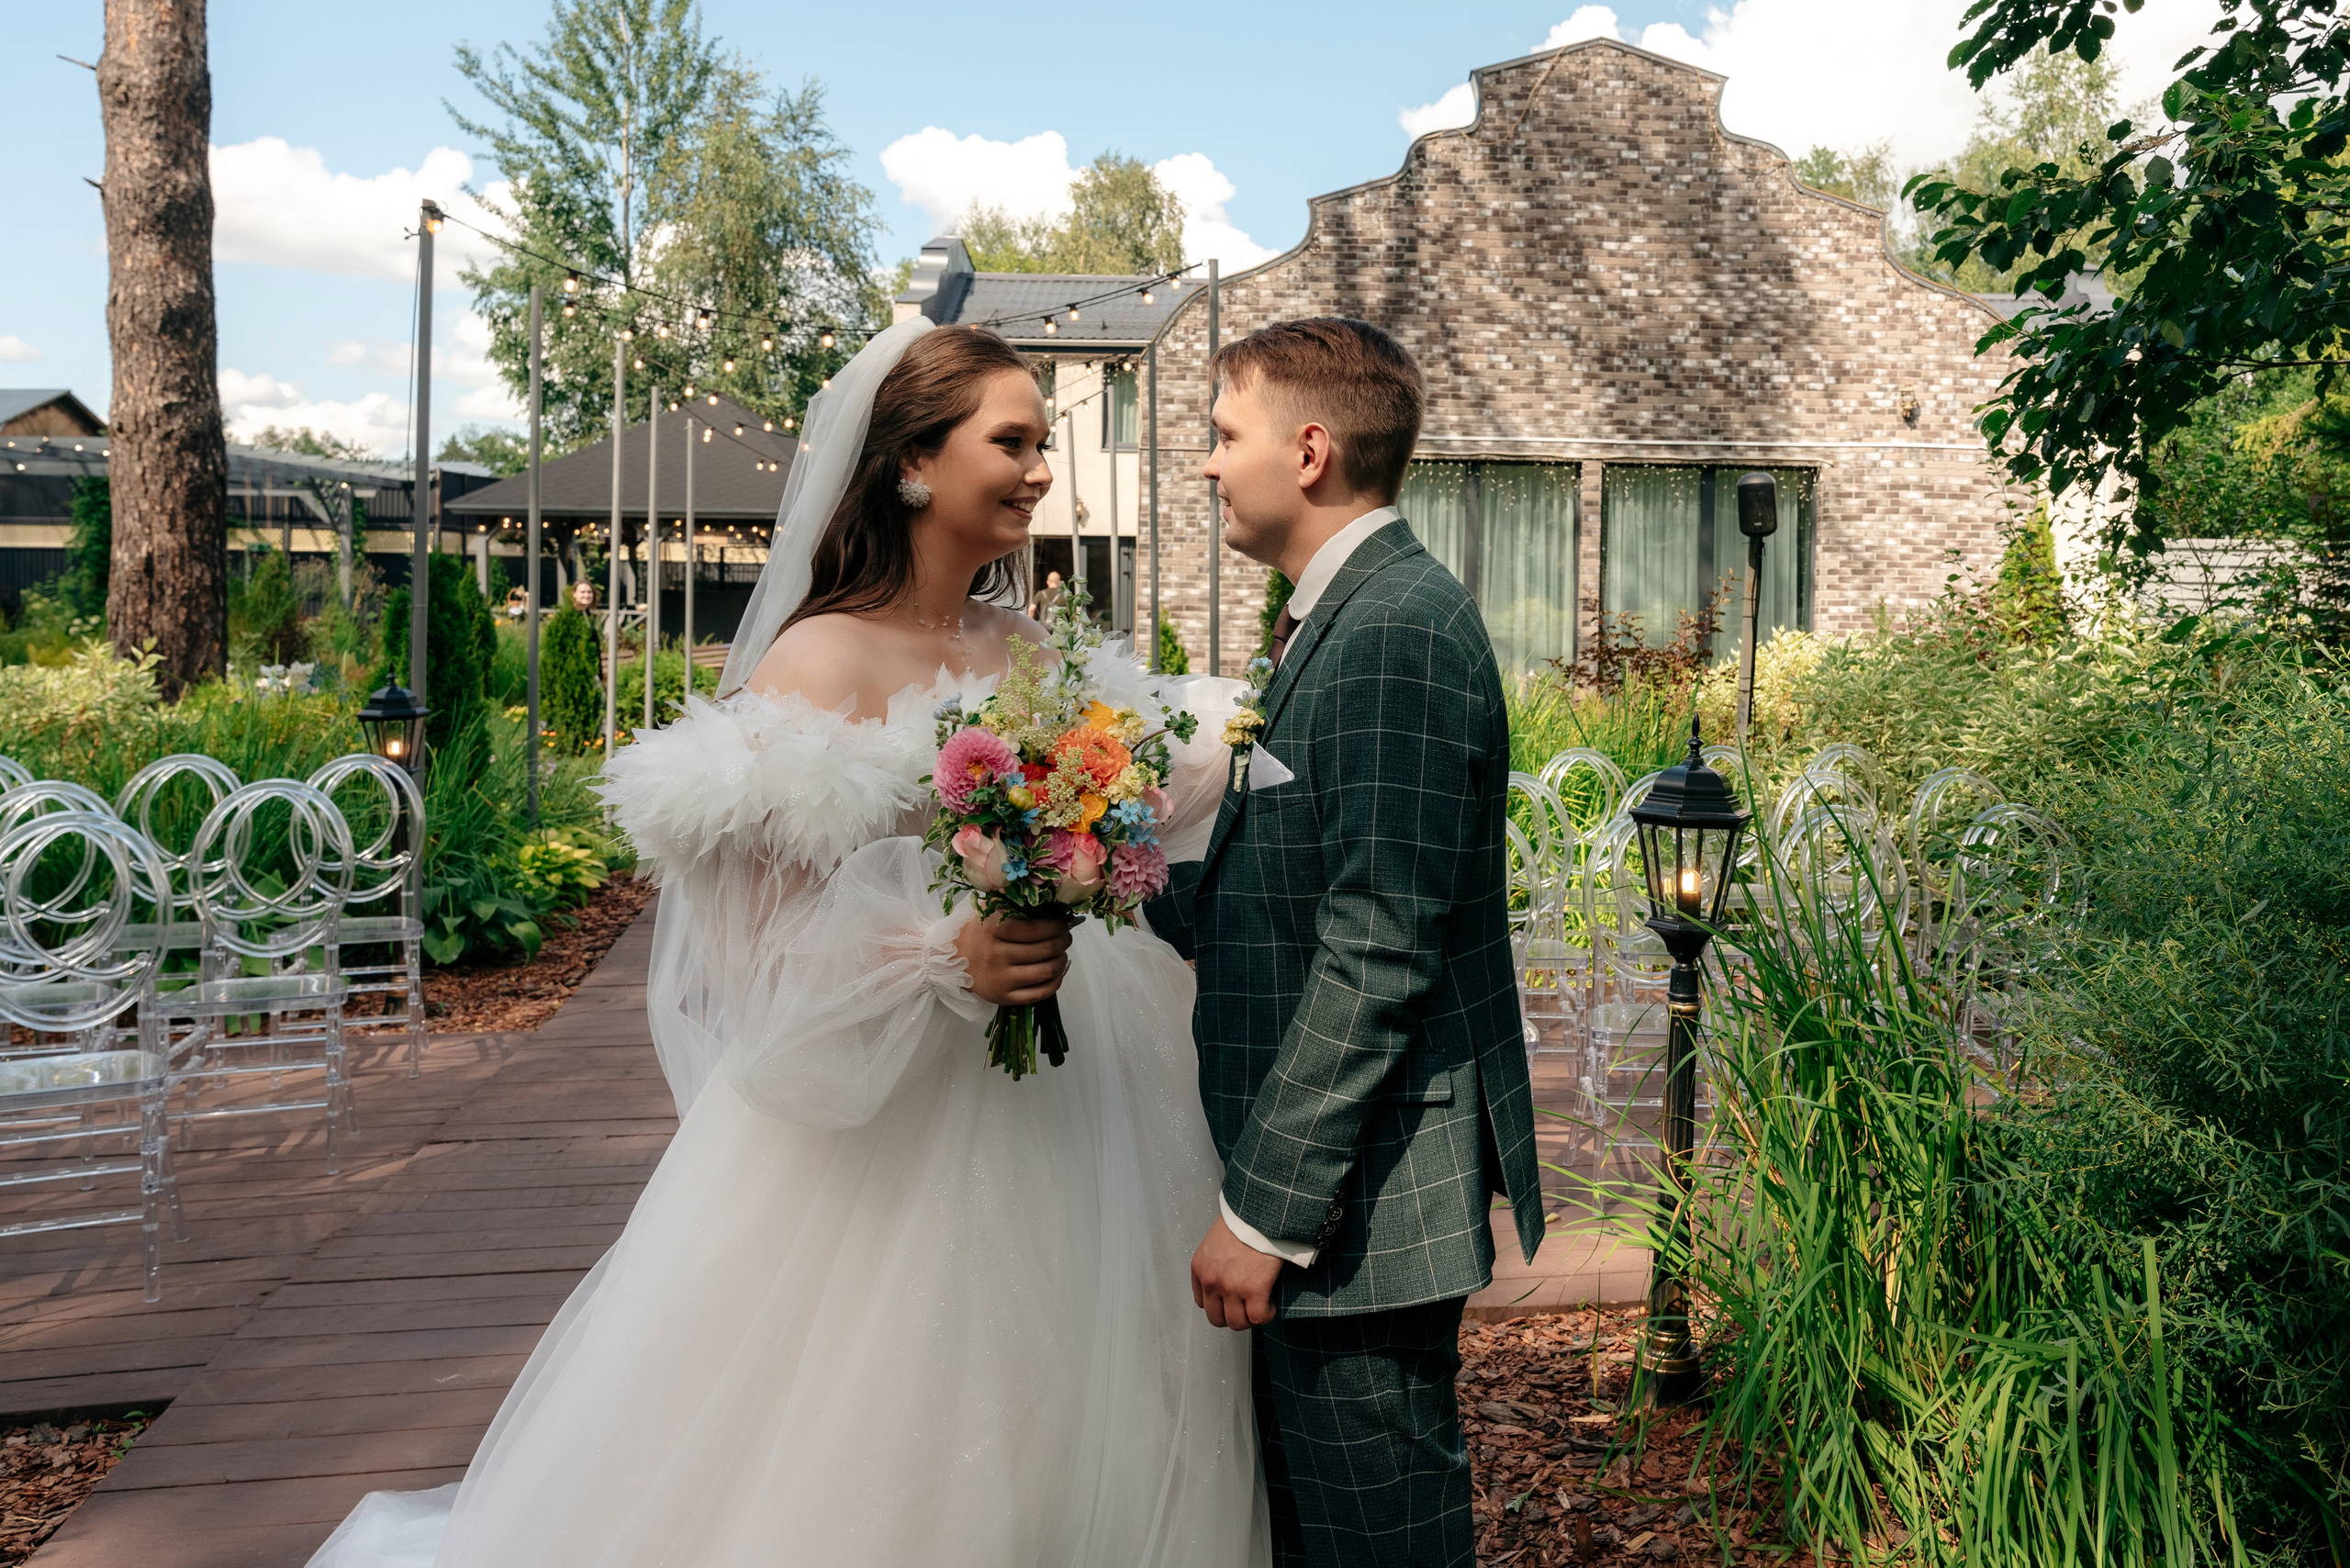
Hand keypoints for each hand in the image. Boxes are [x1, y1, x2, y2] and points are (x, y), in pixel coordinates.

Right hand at [954, 911, 1071, 1006]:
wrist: (952, 960)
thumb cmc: (979, 932)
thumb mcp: (990, 911)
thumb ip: (1015, 904)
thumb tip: (1053, 904)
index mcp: (993, 929)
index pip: (1035, 928)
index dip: (1057, 925)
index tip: (1064, 921)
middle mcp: (996, 955)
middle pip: (1045, 949)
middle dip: (1064, 941)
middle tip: (1066, 936)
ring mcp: (1000, 979)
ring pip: (1046, 971)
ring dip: (1062, 960)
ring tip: (1061, 953)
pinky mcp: (1003, 997)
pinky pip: (1039, 993)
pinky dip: (1056, 982)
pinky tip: (1057, 972)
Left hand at [1191, 1214, 1283, 1330]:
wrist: (1258, 1214)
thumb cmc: (1242, 1221)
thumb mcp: (1216, 1241)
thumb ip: (1216, 1261)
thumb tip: (1228, 1275)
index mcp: (1200, 1268)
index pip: (1202, 1302)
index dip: (1219, 1304)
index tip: (1231, 1300)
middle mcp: (1211, 1281)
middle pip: (1216, 1318)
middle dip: (1232, 1316)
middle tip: (1246, 1307)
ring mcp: (1231, 1289)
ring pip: (1237, 1323)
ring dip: (1250, 1318)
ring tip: (1260, 1305)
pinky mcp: (1254, 1291)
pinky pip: (1258, 1317)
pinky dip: (1266, 1315)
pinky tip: (1271, 1305)